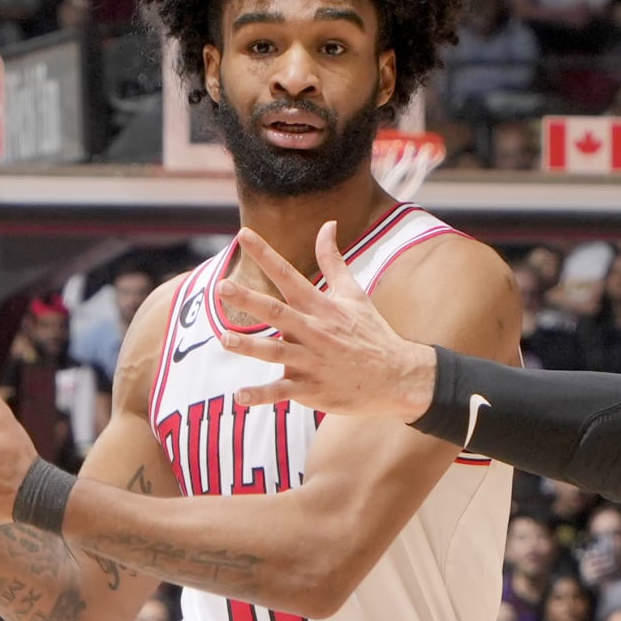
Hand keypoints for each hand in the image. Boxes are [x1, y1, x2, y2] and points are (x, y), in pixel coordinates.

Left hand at [217, 222, 437, 422]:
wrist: (397, 377)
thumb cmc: (371, 332)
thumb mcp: (354, 293)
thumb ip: (333, 260)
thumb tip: (327, 224)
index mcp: (321, 306)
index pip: (289, 275)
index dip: (266, 254)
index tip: (243, 235)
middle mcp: (315, 331)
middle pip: (277, 312)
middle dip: (249, 300)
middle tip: (222, 287)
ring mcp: (312, 361)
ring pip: (276, 352)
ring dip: (250, 346)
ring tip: (224, 339)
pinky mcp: (312, 389)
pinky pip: (282, 392)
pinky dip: (261, 395)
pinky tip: (239, 396)